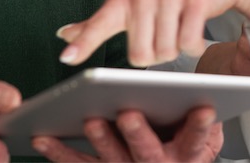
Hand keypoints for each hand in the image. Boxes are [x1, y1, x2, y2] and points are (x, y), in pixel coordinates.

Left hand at [32, 106, 222, 162]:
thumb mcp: (202, 134)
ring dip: (100, 140)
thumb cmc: (182, 144)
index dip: (199, 125)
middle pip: (147, 152)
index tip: (203, 108)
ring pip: (112, 158)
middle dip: (137, 132)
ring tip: (89, 120)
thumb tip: (206, 92)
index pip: (195, 140)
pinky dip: (59, 152)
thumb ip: (202, 118)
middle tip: (128, 113)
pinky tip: (43, 138)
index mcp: (186, 155)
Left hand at [56, 0, 249, 67]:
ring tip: (180, 27)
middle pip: (140, 56)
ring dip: (177, 49)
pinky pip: (188, 43)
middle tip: (165, 33)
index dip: (85, 42)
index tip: (67, 58)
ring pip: (166, 52)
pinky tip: (195, 30)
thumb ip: (98, 23)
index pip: (100, 23)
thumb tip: (64, 35)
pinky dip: (194, 45)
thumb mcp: (131, 3)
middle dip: (156, 54)